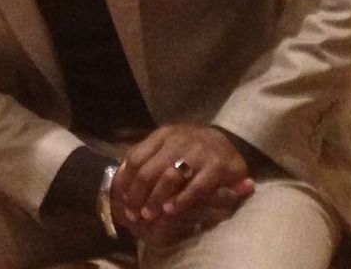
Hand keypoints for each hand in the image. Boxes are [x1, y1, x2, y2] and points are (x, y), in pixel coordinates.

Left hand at [112, 124, 253, 226]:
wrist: (230, 142)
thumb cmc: (192, 148)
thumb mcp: (168, 145)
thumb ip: (148, 157)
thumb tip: (120, 177)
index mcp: (163, 135)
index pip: (136, 157)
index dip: (125, 180)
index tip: (120, 199)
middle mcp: (178, 140)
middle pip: (149, 170)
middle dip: (137, 195)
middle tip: (133, 214)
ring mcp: (198, 152)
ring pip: (169, 179)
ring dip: (155, 199)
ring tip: (148, 215)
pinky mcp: (216, 167)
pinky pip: (194, 188)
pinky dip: (180, 201)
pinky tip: (171, 211)